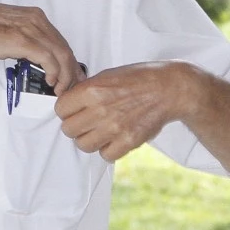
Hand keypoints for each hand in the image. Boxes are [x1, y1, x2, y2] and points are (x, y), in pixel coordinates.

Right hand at [0, 0, 84, 93]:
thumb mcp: (6, 30)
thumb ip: (21, 39)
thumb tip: (28, 54)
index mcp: (33, 16)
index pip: (59, 40)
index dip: (67, 59)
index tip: (70, 75)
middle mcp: (36, 20)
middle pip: (65, 47)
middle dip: (72, 70)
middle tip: (73, 87)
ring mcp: (31, 30)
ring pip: (62, 55)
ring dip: (66, 76)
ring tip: (62, 90)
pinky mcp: (24, 41)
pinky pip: (50, 60)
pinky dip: (55, 73)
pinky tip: (52, 83)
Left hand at [55, 62, 187, 159]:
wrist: (168, 89)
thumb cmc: (139, 79)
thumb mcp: (107, 75)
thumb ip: (86, 90)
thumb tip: (69, 102)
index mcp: (92, 90)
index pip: (60, 109)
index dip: (66, 110)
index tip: (73, 110)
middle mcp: (100, 110)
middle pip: (68, 130)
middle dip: (75, 126)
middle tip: (86, 122)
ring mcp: (114, 127)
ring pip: (83, 145)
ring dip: (89, 140)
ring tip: (99, 132)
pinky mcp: (128, 141)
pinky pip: (105, 155)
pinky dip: (108, 150)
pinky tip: (113, 139)